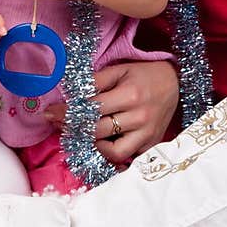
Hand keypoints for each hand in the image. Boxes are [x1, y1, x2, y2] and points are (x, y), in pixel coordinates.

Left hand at [44, 59, 179, 163]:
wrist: (176, 83)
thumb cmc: (144, 74)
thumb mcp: (120, 70)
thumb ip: (95, 81)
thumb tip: (69, 94)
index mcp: (130, 95)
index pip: (90, 108)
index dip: (66, 112)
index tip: (49, 113)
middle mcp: (139, 117)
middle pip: (97, 130)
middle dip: (72, 128)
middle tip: (57, 123)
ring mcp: (146, 134)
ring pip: (110, 150)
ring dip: (91, 143)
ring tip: (82, 133)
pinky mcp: (150, 144)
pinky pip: (125, 156)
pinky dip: (109, 152)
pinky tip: (100, 142)